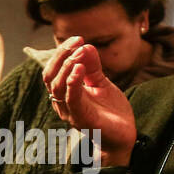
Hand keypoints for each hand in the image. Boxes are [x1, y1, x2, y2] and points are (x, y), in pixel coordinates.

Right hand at [42, 37, 135, 167]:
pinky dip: (73, 82)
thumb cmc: (111, 111)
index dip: (62, 52)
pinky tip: (79, 69)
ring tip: (79, 53)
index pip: (54, 70)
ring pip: (57, 86)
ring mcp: (71, 111)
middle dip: (60, 56)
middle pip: (49, 76)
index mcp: (66, 92)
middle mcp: (63, 102)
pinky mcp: (81, 118)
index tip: (77, 38)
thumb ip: (93, 67)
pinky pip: (71, 99)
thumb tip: (85, 45)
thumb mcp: (102, 84)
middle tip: (76, 41)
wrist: (124, 136)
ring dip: (67, 67)